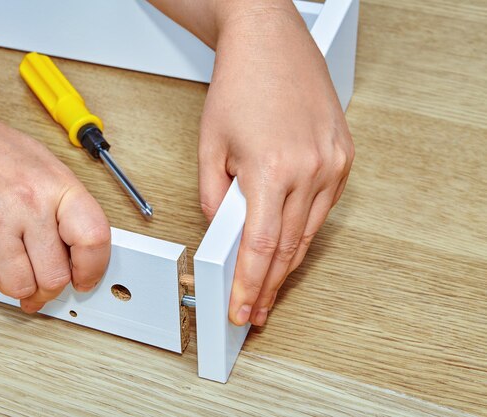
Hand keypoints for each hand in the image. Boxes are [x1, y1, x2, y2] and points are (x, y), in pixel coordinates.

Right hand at [0, 65, 110, 312]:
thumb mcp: (38, 164)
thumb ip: (61, 207)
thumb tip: (79, 249)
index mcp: (55, 184)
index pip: (94, 239)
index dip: (93, 269)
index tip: (84, 279)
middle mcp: (27, 202)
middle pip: (54, 276)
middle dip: (47, 287)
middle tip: (40, 282)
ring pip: (19, 287)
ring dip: (16, 285)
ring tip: (10, 265)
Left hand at [197, 5, 354, 325]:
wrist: (270, 44)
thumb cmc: (240, 85)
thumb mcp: (210, 147)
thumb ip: (215, 198)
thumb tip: (223, 234)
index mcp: (273, 168)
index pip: (262, 247)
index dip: (250, 286)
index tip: (242, 309)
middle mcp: (310, 169)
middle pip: (288, 248)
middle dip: (268, 284)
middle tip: (253, 307)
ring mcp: (333, 163)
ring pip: (308, 232)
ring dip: (286, 261)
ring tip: (267, 282)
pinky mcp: (344, 157)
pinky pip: (323, 208)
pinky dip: (302, 229)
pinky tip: (288, 242)